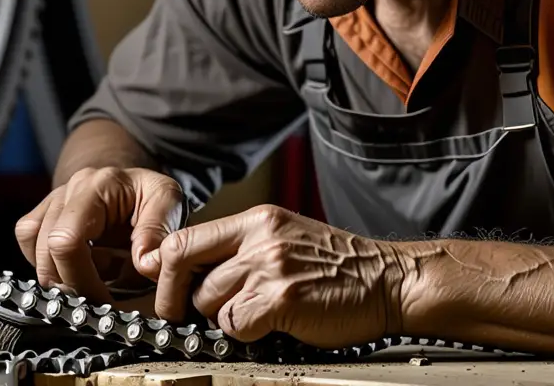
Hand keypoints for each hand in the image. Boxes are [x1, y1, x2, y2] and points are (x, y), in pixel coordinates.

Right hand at [15, 166, 186, 303]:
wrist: (135, 183)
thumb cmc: (152, 195)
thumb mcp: (170, 202)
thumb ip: (159, 230)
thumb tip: (144, 263)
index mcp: (98, 186)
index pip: (66, 239)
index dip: (80, 278)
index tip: (103, 301)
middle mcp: (68, 191)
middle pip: (47, 252)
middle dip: (73, 285)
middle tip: (101, 300)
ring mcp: (52, 201)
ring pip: (35, 252)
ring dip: (62, 277)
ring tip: (94, 279)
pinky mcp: (43, 215)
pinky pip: (30, 245)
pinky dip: (50, 265)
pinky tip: (77, 269)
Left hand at [149, 204, 406, 347]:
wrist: (388, 281)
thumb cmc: (340, 267)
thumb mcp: (287, 237)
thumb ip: (244, 246)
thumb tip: (195, 272)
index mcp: (258, 220)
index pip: (183, 238)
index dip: (165, 271)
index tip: (168, 291)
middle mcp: (260, 237)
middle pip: (185, 270)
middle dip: (183, 300)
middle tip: (192, 316)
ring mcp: (270, 267)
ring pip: (208, 302)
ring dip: (223, 318)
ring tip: (254, 315)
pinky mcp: (281, 300)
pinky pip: (234, 326)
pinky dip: (246, 334)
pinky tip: (271, 326)